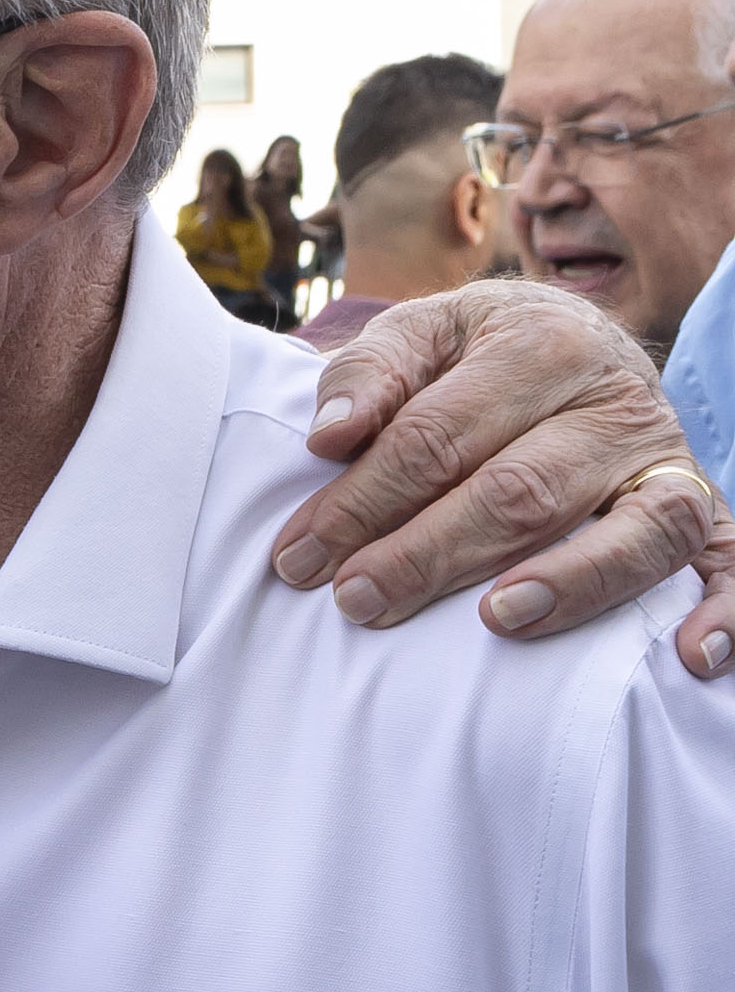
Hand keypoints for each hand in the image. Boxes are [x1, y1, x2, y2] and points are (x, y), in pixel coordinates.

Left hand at [270, 280, 733, 676]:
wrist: (577, 335)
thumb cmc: (478, 352)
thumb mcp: (421, 333)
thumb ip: (370, 374)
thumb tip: (329, 437)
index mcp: (539, 343)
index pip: (435, 437)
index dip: (360, 501)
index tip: (299, 556)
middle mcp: (616, 400)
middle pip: (519, 490)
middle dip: (428, 553)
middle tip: (356, 600)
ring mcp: (668, 461)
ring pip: (630, 531)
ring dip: (568, 583)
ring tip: (496, 620)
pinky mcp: (707, 511)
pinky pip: (728, 564)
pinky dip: (722, 611)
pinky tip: (689, 658)